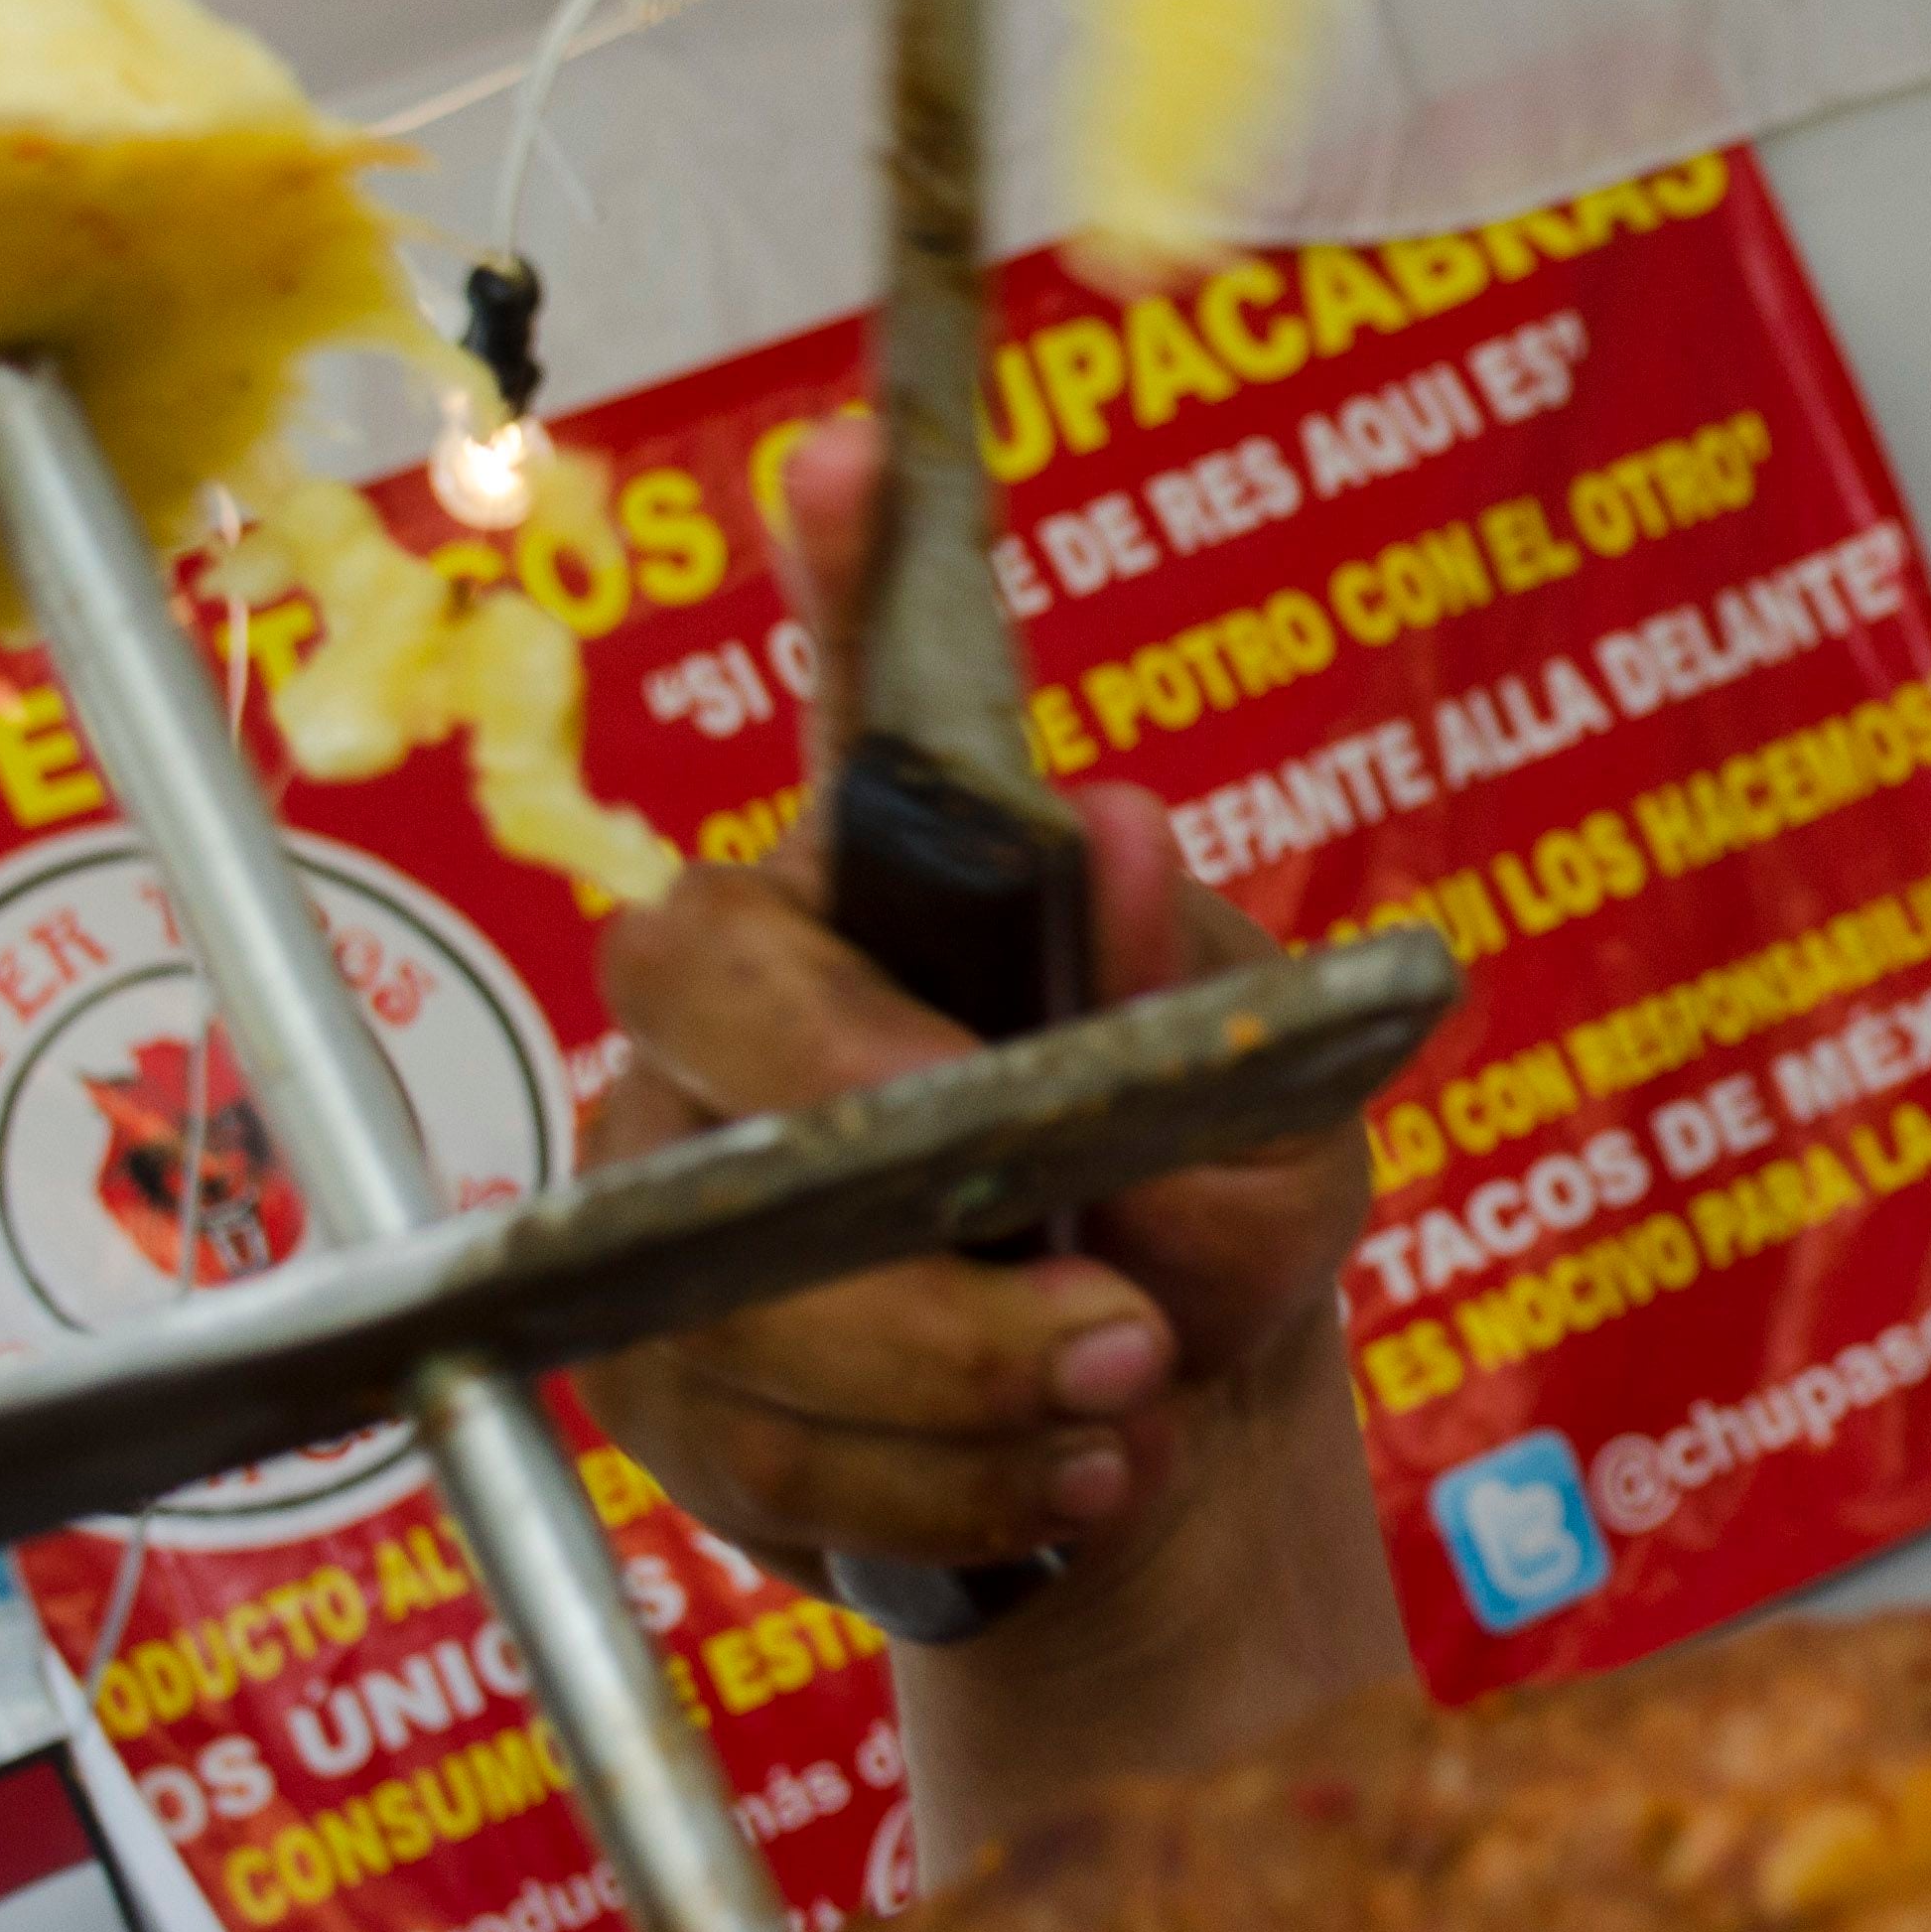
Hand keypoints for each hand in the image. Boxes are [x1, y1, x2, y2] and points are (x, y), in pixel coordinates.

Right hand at [574, 411, 1374, 1596]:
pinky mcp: (653, 1356)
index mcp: (920, 880)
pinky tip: (1065, 1474)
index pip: (862, 692)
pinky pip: (747, 1428)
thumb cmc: (1209, 1214)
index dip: (843, 571)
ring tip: (1136, 1393)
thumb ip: (1192, 1000)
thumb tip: (1104, 825)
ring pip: (721, 1249)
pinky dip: (930, 1479)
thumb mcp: (1277, 1119)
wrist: (1161, 1426)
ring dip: (955, 1362)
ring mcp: (670, 1168)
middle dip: (878, 1132)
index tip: (855, 453)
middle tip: (1092, 1265)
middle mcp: (756, 989)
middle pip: (702, 988)